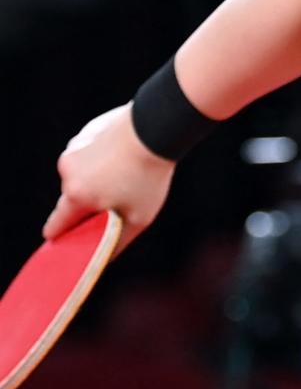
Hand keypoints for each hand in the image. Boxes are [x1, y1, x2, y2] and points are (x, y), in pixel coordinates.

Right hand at [44, 102, 174, 256]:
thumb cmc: (150, 176)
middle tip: (118, 202)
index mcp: (75, 196)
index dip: (62, 237)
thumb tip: (101, 259)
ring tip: (128, 174)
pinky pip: (89, 155)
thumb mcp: (139, 218)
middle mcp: (67, 172)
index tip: (69, 242)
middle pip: (71, 201)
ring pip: (81, 176)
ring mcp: (74, 149)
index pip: (55, 226)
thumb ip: (116, 243)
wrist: (157, 128)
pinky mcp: (85, 134)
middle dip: (89, 205)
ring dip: (98, 180)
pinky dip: (102, 159)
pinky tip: (126, 155)